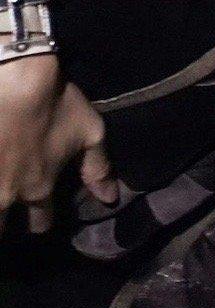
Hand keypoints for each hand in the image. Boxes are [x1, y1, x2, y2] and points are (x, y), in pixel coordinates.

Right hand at [0, 54, 116, 234]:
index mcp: (39, 189)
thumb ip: (99, 169)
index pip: (40, 223)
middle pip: (0, 229)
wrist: (15, 79)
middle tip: (5, 215)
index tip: (39, 213)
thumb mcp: (90, 131)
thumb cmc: (56, 103)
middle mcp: (6, 194)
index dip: (41, 219)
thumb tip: (110, 200)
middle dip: (3, 225)